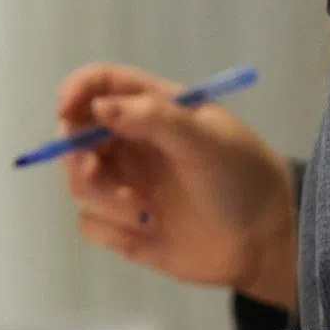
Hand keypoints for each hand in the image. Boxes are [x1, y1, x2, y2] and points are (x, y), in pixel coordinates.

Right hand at [57, 63, 296, 308]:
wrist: (264, 245)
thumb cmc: (243, 181)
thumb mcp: (207, 141)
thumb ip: (154, 119)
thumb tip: (98, 107)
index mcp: (153, 110)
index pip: (100, 84)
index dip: (76, 92)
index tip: (65, 112)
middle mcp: (131, 144)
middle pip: (75, 137)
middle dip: (76, 156)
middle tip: (92, 173)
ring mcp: (125, 185)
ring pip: (79, 184)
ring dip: (103, 198)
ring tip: (143, 212)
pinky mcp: (123, 226)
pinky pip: (90, 224)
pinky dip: (112, 230)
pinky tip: (149, 233)